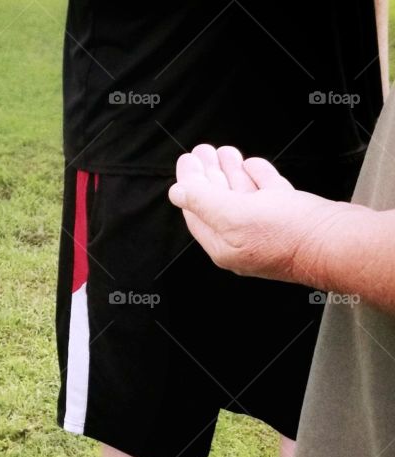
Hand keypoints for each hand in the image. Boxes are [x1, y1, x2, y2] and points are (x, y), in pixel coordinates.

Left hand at [168, 144, 345, 284]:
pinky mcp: (291, 217)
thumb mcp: (234, 215)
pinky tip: (251, 165)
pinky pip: (268, 195)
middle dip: (208, 175)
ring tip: (222, 152)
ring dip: (231, 172)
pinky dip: (258, 178)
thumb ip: (203, 202)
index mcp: (223, 245)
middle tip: (201, 151)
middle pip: (217, 203)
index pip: (197, 212)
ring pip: (242, 196)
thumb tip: (177, 192)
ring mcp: (267, 229)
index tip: (187, 160)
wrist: (338, 242)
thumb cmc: (289, 234)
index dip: (189, 185)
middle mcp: (242, 240)